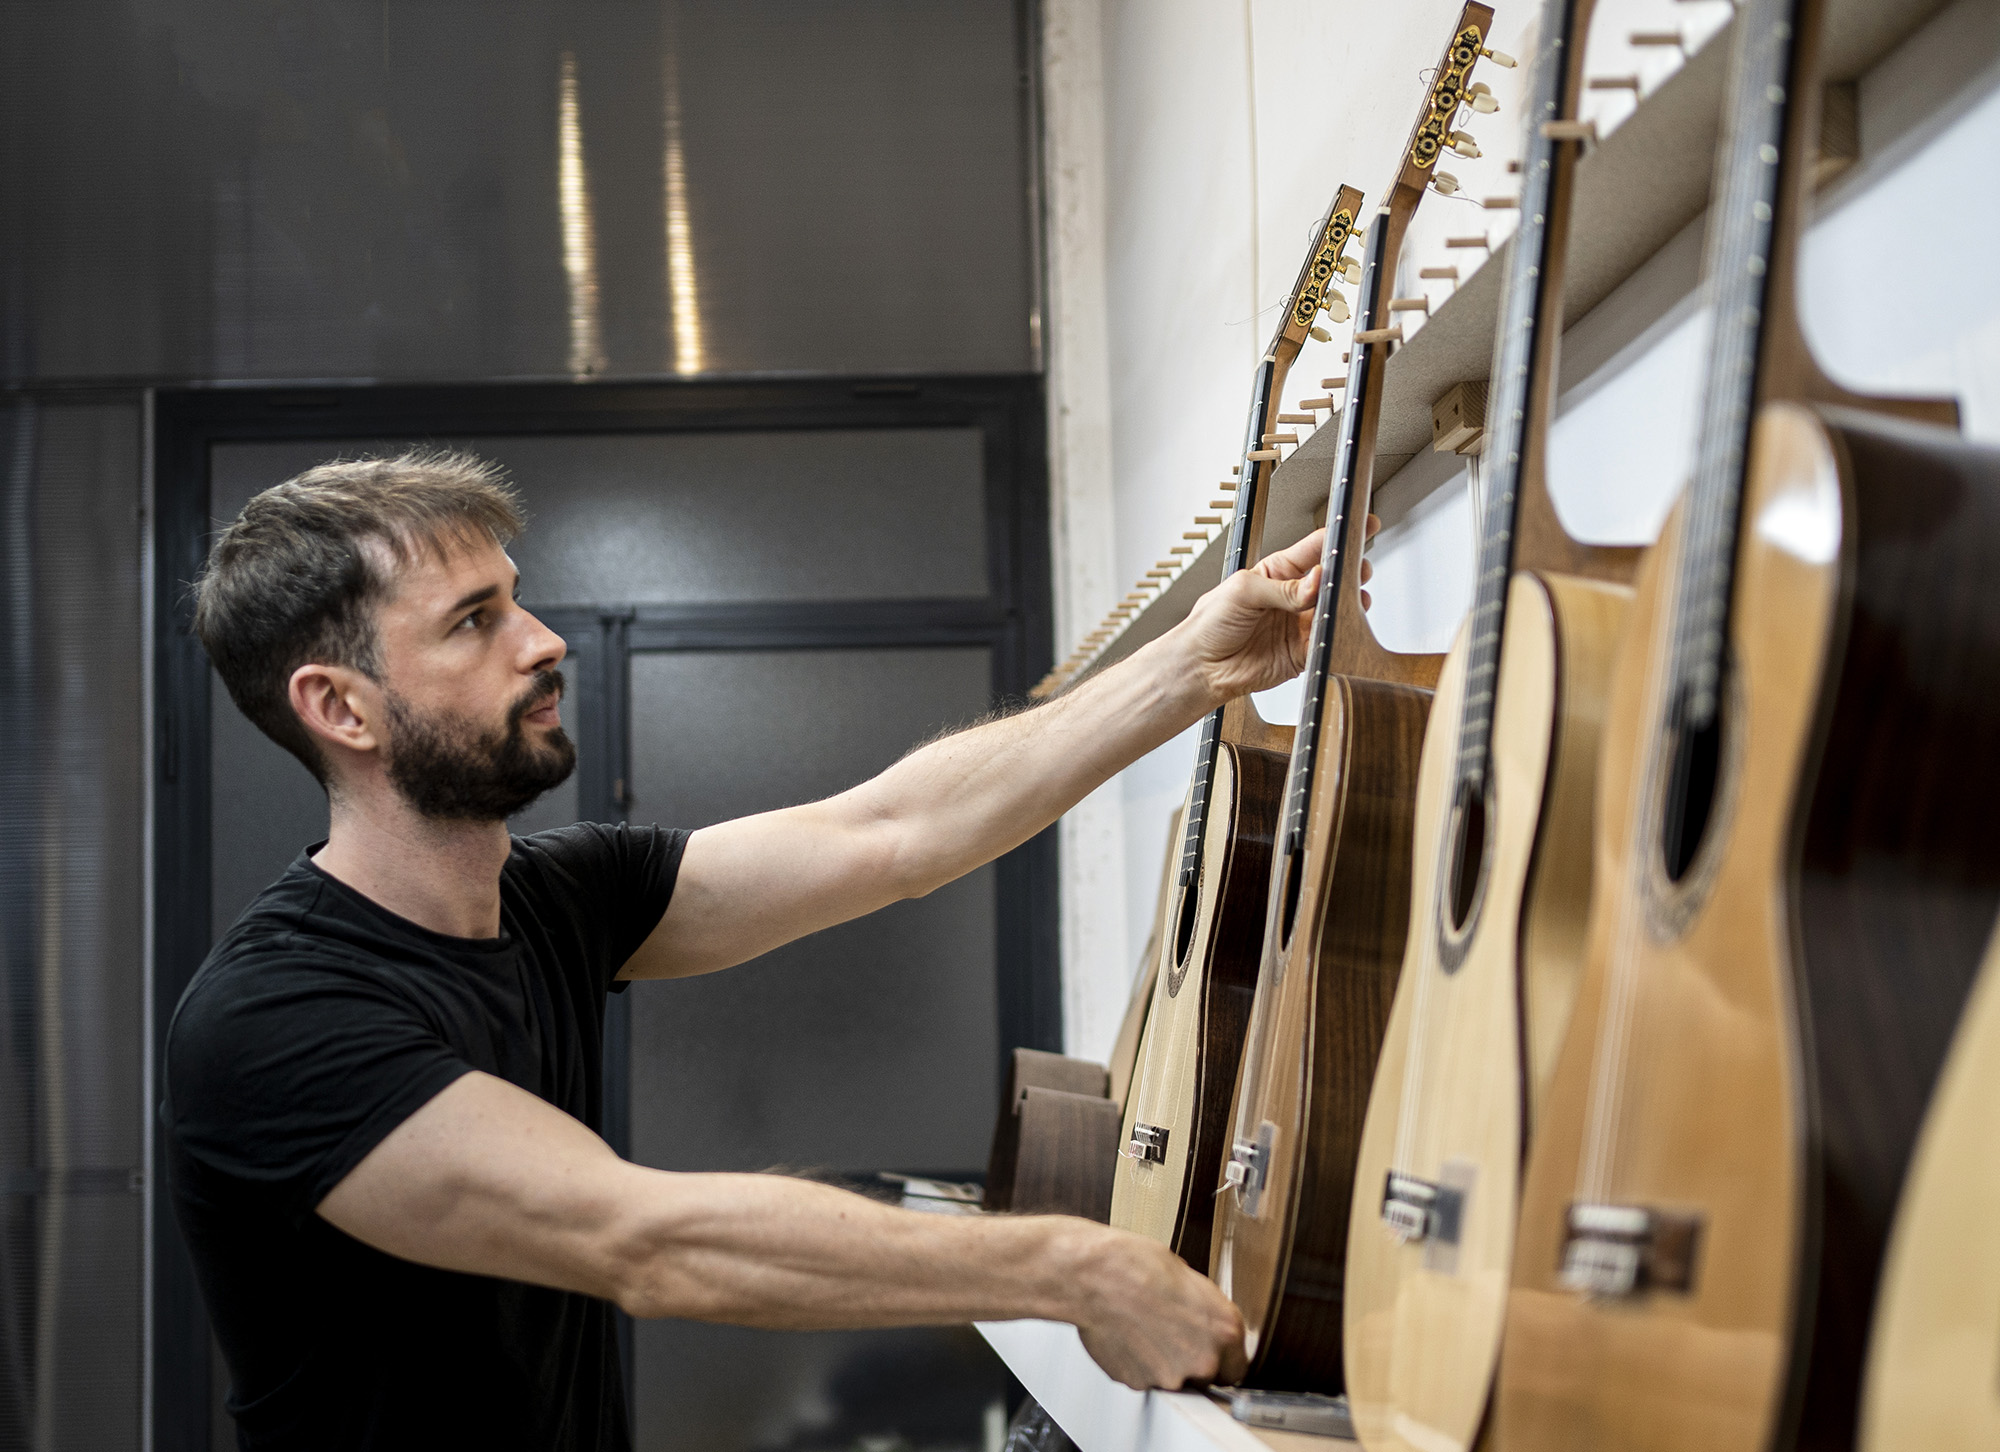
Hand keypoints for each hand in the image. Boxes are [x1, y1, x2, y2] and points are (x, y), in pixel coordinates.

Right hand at [1066, 1227, 1246, 1389]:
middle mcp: (1204, 1359)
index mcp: (1225, 1329)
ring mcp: (1171, 1376)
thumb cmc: (1138, 1266)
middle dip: (1190, 1359)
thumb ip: (1206, 1313)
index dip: (1219, 1357)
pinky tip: (1128, 1336)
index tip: (1207, 1349)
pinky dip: (1137, 1364)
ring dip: (1162, 1362)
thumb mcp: (1190, 1280)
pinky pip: (1144, 1379)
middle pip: (1205, 1376)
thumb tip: (1204, 1323)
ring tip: (1143, 1328)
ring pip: (1173, 1378)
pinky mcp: (1140, 1383)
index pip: (1236, 1367)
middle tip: (1168, 1331)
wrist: (1098, 1276)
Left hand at [1172, 515, 1380, 704]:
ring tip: (1351, 600)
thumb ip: (1283, 587)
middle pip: (1333, 579)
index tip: (1363, 526)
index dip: (1340, 536)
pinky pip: (1327, 642)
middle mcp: (1292, 596)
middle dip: (1350, 572)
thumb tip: (1316, 581)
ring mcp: (1299, 624)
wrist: (1200, 667)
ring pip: (1336, 610)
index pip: (1315, 548)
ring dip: (1347, 605)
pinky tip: (1336, 628)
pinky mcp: (1302, 652)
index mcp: (1277, 572)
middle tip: (1358, 570)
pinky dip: (1336, 635)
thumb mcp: (1243, 591)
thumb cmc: (1210, 623)